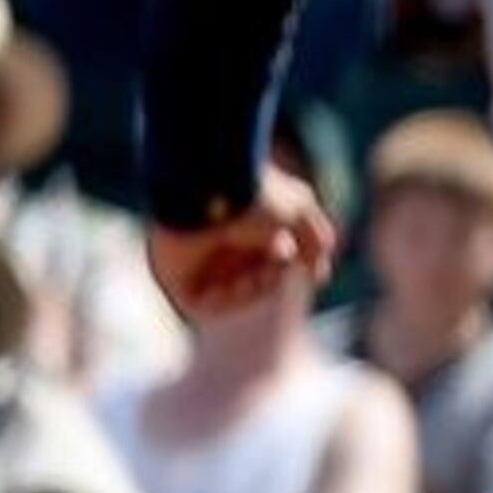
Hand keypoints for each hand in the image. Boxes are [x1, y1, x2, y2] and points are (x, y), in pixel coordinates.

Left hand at [146, 166, 337, 322]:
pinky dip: (226, 301)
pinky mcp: (174, 275)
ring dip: (253, 291)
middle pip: (252, 276)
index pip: (266, 256)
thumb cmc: (254, 195)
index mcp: (239, 222)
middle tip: (276, 263)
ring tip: (258, 275)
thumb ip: (315, 242)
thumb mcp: (300, 210)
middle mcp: (216, 240)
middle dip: (272, 278)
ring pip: (230, 292)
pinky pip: (203, 304)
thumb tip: (318, 274)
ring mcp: (194, 259)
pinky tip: (235, 285)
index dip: (286, 261)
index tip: (293, 255)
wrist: (210, 189)